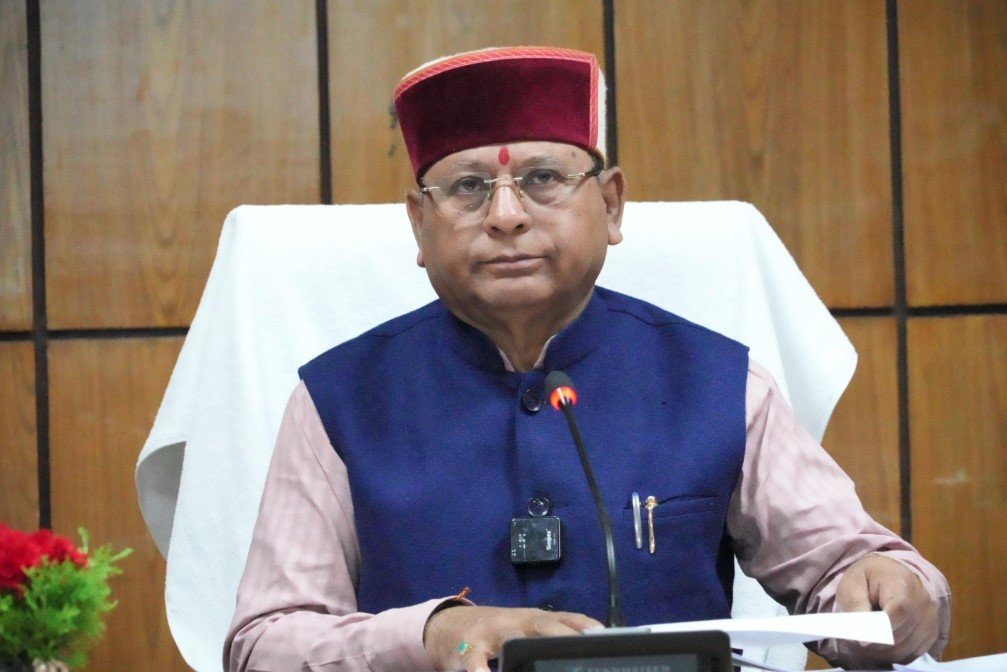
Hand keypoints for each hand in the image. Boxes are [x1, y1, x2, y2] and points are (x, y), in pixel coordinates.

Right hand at [424, 605, 602, 671]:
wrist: (448, 625)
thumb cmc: (497, 631)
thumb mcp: (524, 629)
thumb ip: (550, 637)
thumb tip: (588, 648)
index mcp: (533, 619)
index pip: (564, 618)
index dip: (583, 625)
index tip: (603, 636)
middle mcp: (515, 622)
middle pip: (543, 625)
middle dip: (561, 634)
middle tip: (578, 648)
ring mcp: (491, 633)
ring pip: (510, 639)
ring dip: (521, 649)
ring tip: (533, 663)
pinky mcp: (469, 648)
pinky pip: (476, 660)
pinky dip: (481, 670)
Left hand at [835, 554, 938, 666]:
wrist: (887, 574)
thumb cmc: (866, 579)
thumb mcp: (852, 585)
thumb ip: (855, 606)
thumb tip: (862, 635)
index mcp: (900, 581)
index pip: (899, 610)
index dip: (881, 629)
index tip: (863, 640)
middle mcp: (922, 600)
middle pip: (902, 633)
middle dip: (877, 643)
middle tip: (860, 640)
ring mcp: (930, 617)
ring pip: (907, 648)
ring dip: (885, 651)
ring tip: (869, 641)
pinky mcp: (932, 632)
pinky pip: (914, 653)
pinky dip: (896, 654)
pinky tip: (883, 645)